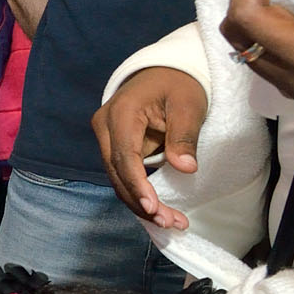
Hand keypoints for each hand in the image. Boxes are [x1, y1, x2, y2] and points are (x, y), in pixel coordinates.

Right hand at [91, 66, 203, 230]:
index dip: (138, 185)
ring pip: (117, 178)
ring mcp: (107, 137)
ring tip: (171, 222)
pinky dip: (140, 193)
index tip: (155, 208)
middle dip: (141, 201)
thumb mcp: (188, 105)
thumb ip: (184, 136)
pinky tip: (159, 210)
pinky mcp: (116, 146)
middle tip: (171, 223)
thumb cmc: (179, 84)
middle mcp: (105, 127)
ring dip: (141, 202)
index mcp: (121, 114)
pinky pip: (124, 174)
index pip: (125, 156)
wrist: (165, 70)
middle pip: (117, 173)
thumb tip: (184, 168)